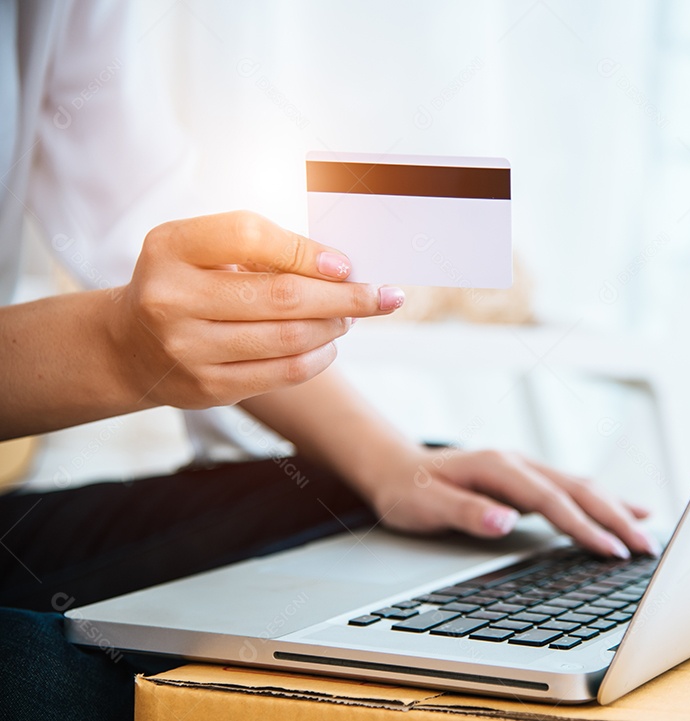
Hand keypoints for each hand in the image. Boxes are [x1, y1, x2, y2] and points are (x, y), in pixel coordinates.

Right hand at [107, 211, 403, 408]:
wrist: (129, 345)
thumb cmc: (185, 282)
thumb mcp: (202, 249)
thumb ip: (260, 247)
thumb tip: (339, 265)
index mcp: (171, 248)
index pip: (249, 237)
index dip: (306, 251)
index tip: (346, 264)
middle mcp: (172, 299)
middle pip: (282, 296)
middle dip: (345, 296)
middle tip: (381, 295)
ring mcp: (188, 349)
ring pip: (290, 338)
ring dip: (335, 325)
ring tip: (352, 315)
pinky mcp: (208, 388)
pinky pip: (285, 373)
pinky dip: (320, 356)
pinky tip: (329, 343)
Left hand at [361, 446, 658, 557]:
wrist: (396, 468)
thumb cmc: (408, 490)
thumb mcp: (425, 505)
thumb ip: (467, 512)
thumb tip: (506, 520)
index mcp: (498, 466)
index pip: (551, 499)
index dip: (582, 525)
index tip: (610, 550)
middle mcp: (519, 463)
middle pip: (578, 488)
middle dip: (615, 518)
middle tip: (646, 548)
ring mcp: (526, 469)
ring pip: (583, 486)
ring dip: (616, 509)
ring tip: (649, 532)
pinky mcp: (529, 480)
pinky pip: (575, 490)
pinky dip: (605, 502)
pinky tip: (627, 511)